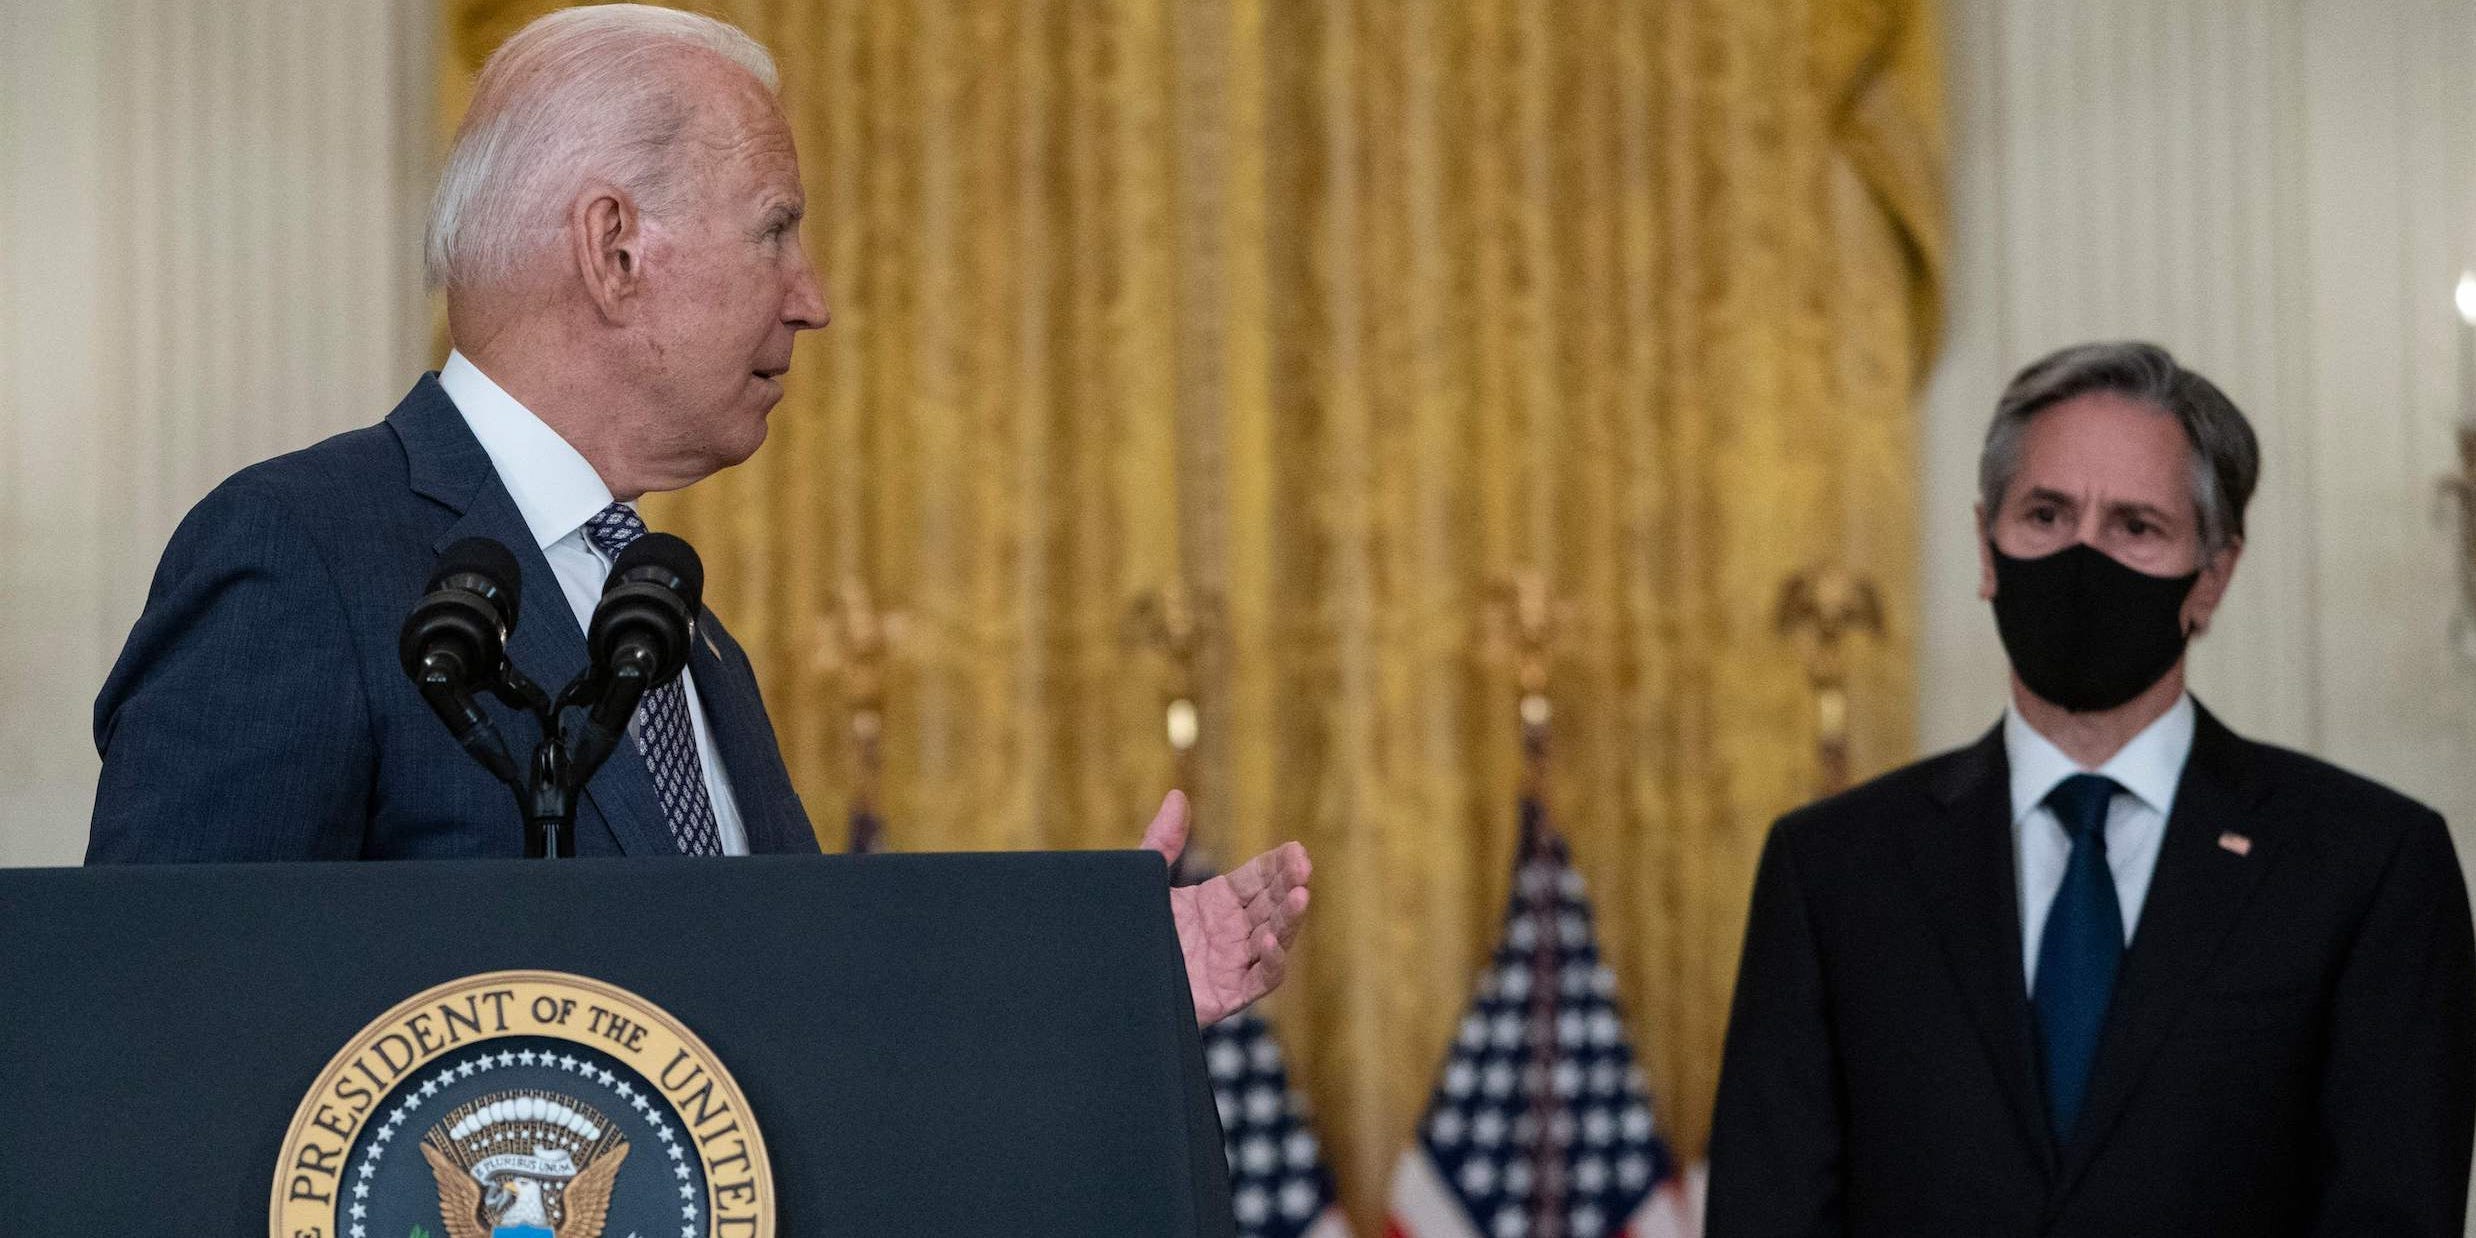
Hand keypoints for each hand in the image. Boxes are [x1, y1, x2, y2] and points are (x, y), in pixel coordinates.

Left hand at [1139, 790, 1312, 1025]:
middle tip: (1303, 865)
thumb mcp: (1144, 882)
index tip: (1296, 849)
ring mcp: (1232, 964)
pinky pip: (1261, 980)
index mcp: (1216, 903)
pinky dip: (1272, 962)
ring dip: (1290, 918)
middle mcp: (1230, 932)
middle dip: (1290, 885)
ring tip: (1301, 895)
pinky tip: (1270, 940)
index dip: (1279, 865)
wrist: (1105, 985)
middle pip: (1271, 905)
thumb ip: (1162, 842)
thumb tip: (1178, 795)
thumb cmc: (1127, 933)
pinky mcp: (1227, 995)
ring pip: (1275, 939)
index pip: (1258, 880)